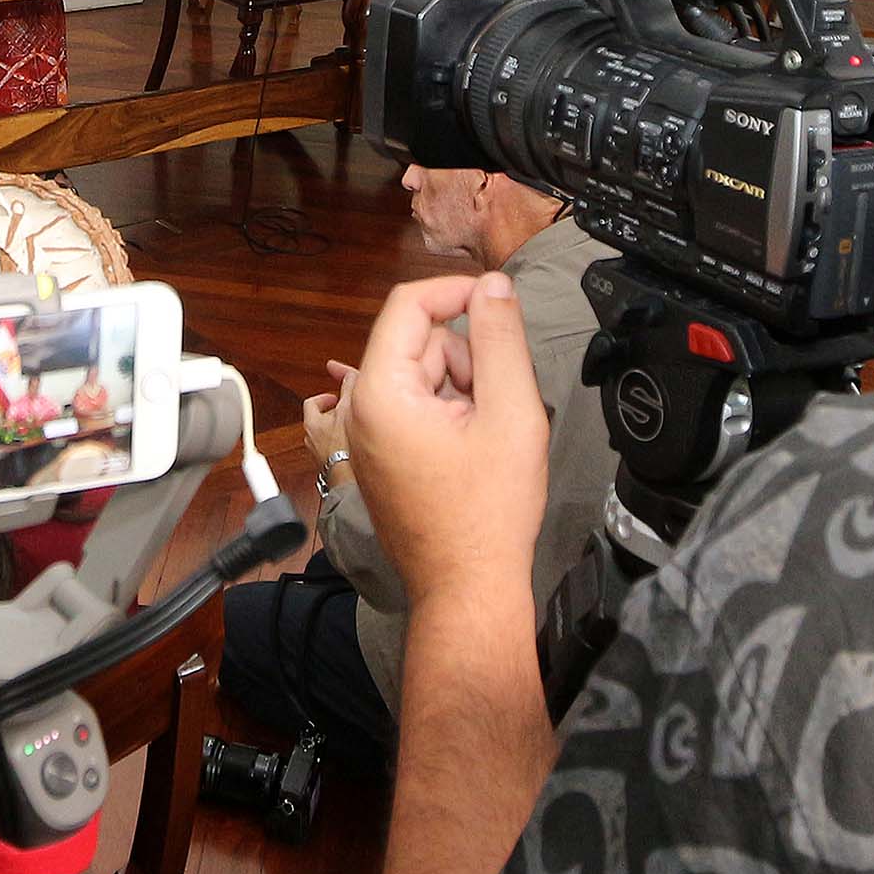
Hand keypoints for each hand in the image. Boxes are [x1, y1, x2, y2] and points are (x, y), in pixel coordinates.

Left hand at [302, 358, 355, 471]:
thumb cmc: (344, 451)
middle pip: (320, 421)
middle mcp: (312, 441)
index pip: (311, 403)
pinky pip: (337, 453)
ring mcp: (321, 457)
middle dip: (334, 414)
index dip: (323, 397)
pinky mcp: (332, 470)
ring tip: (356, 430)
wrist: (350, 486)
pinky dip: (346, 448)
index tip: (334, 395)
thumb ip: (349, 387)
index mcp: (311, 424)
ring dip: (340, 432)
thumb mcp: (349, 408)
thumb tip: (349, 374)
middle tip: (347, 411)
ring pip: (328, 438)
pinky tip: (360, 449)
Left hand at [342, 274, 549, 603]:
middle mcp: (363, 409)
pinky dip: (451, 414)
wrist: (468, 587)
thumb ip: (502, 339)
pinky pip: (418, 407)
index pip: (409, 305)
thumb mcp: (510, 412)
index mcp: (381, 392)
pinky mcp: (383, 455)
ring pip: (424, 375)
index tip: (501, 303)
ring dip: (463, 388)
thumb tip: (493, 286)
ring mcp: (369, 435)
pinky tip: (474, 449)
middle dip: (467, 358)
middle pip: (420, 341)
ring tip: (488, 435)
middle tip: (500, 405)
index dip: (458, 292)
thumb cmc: (488, 512)